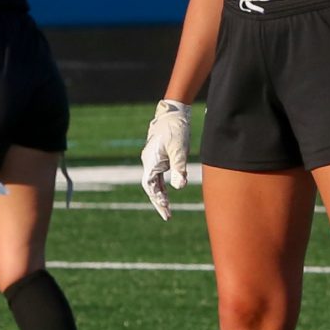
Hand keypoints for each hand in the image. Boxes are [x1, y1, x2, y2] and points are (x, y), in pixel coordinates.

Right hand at [140, 99, 190, 219]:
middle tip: (167, 216)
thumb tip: (180, 187)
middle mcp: (149, 162)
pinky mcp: (159, 158)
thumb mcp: (180, 149)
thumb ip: (179, 168)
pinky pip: (158, 176)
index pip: (150, 185)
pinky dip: (162, 187)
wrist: (173, 112)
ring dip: (160, 196)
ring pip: (154, 182)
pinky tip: (167, 195)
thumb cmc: (176, 129)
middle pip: (151, 187)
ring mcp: (153, 160)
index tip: (166, 207)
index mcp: (151, 161)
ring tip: (167, 210)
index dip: (157, 198)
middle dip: (159, 202)